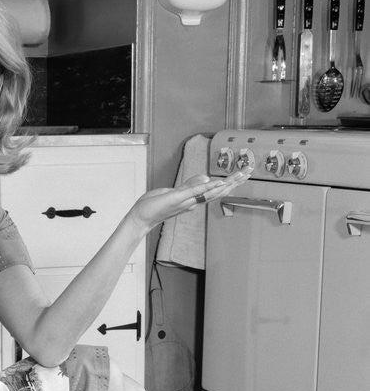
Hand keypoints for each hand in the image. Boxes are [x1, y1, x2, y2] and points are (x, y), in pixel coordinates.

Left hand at [129, 170, 249, 234]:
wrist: (140, 218)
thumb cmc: (154, 206)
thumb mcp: (174, 192)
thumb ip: (190, 185)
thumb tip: (205, 177)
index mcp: (193, 199)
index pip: (215, 189)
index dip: (230, 182)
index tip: (243, 174)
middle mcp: (193, 201)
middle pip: (218, 191)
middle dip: (234, 181)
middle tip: (249, 171)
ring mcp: (186, 200)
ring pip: (210, 191)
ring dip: (226, 183)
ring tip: (241, 175)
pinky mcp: (177, 198)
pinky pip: (194, 192)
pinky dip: (207, 187)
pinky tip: (218, 182)